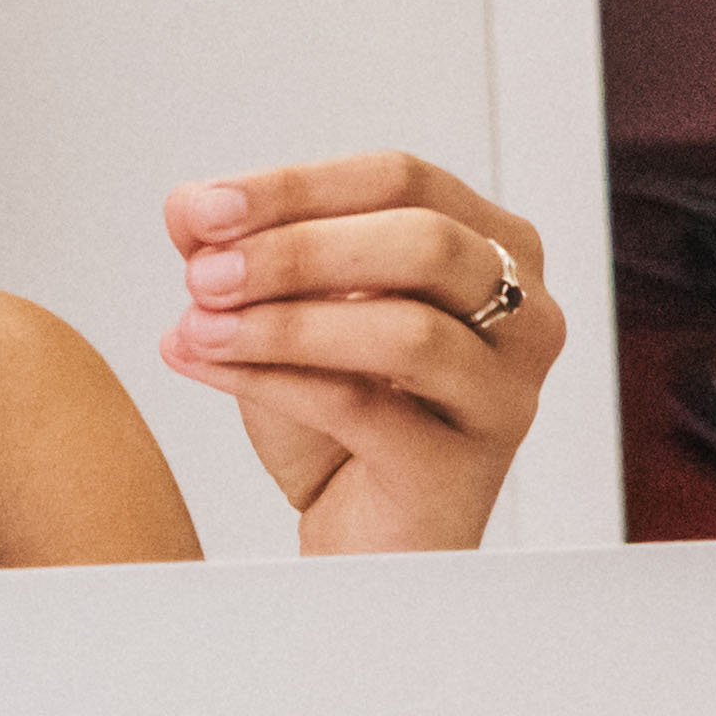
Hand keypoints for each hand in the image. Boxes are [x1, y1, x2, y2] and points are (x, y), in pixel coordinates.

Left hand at [159, 153, 553, 552]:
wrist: (357, 535)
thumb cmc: (338, 421)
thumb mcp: (283, 315)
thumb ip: (242, 252)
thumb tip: (188, 205)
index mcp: (494, 248)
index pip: (401, 180)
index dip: (294, 186)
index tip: (200, 207)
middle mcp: (527, 315)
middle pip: (422, 241)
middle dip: (295, 249)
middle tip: (201, 271)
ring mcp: (506, 394)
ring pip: (404, 329)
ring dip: (282, 320)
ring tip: (196, 324)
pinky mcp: (465, 469)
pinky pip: (364, 408)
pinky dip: (270, 380)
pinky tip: (203, 365)